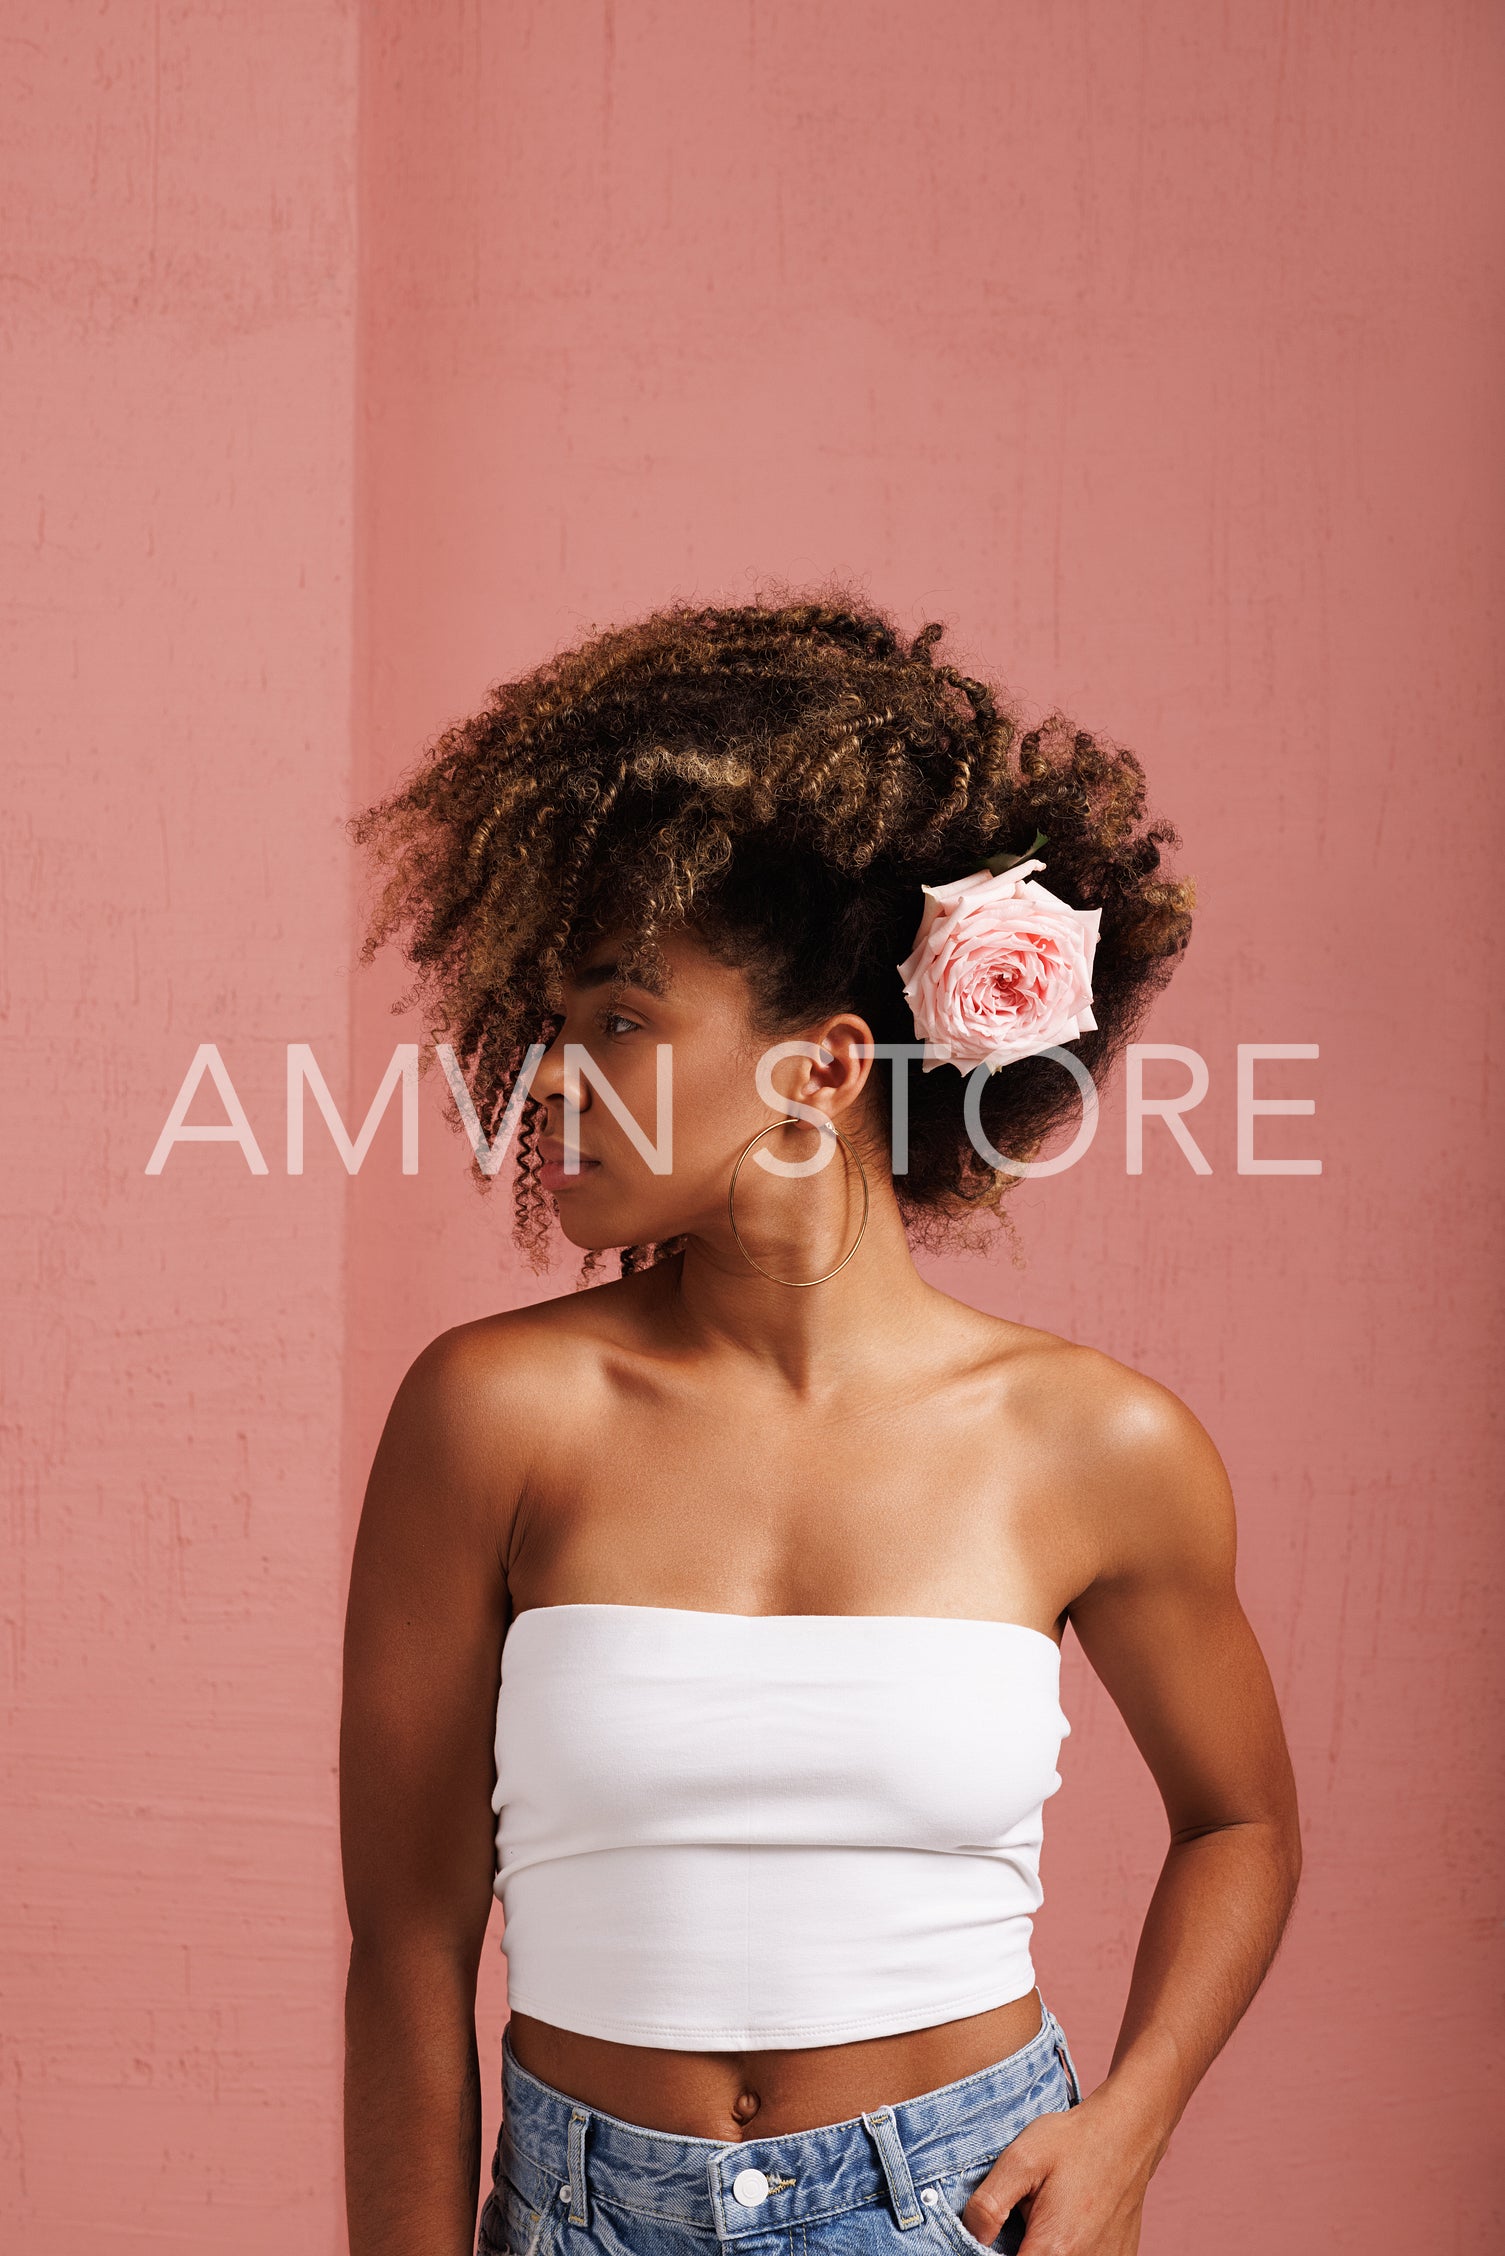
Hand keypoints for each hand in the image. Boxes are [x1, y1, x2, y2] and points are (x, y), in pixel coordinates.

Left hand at [960, 2085, 1165, 2255]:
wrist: (1128, 2130)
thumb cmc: (1074, 2142)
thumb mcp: (1020, 2159)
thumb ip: (989, 2204)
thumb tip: (972, 2235)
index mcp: (1054, 2249)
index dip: (992, 2254)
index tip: (992, 2237)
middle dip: (1017, 2248)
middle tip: (1021, 2219)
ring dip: (1045, 2250)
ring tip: (1042, 2219)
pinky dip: (1068, 2249)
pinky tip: (1067, 2224)